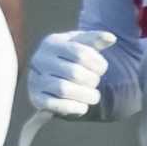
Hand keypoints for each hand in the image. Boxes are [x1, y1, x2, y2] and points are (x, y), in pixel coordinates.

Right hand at [19, 29, 115, 145]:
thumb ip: (96, 39)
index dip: (98, 63)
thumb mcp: (81, 43)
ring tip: (93, 96)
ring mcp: (35, 80)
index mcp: (51, 43)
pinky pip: (56, 105)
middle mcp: (39, 60)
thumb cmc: (71, 56)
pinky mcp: (36, 98)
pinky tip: (83, 106)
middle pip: (74, 73)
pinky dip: (74, 107)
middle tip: (95, 83)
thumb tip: (111, 38)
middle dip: (92, 80)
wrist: (51, 74)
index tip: (102, 68)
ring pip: (64, 89)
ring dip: (85, 95)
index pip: (80, 53)